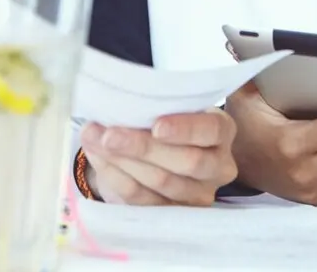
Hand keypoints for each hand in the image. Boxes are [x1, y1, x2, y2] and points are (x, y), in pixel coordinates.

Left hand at [81, 108, 237, 205]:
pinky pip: (141, 198)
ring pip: (161, 182)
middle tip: (109, 135)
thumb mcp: (171, 108)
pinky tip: (97, 156)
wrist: (156, 154)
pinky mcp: (172, 214)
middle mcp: (217, 167)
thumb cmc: (167, 121)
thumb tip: (122, 101)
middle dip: (143, 147)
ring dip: (122, 161)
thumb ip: (157, 104)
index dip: (185, 129)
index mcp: (222, 131)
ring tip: (94, 139)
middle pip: (187, 162)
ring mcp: (197, 195)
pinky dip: (115, 176)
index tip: (156, 126)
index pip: (211, 130)